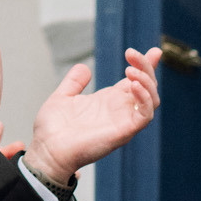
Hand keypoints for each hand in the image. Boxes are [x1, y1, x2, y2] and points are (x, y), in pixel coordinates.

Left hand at [23, 46, 160, 188]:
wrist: (46, 150)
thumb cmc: (52, 130)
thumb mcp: (63, 97)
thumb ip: (74, 82)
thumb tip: (84, 67)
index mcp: (109, 102)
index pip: (136, 82)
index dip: (146, 66)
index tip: (154, 51)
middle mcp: (120, 111)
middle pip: (148, 87)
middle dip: (146, 67)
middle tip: (131, 54)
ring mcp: (123, 122)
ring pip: (152, 100)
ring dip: (147, 82)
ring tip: (130, 71)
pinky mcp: (123, 132)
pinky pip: (144, 116)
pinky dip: (145, 99)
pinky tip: (133, 85)